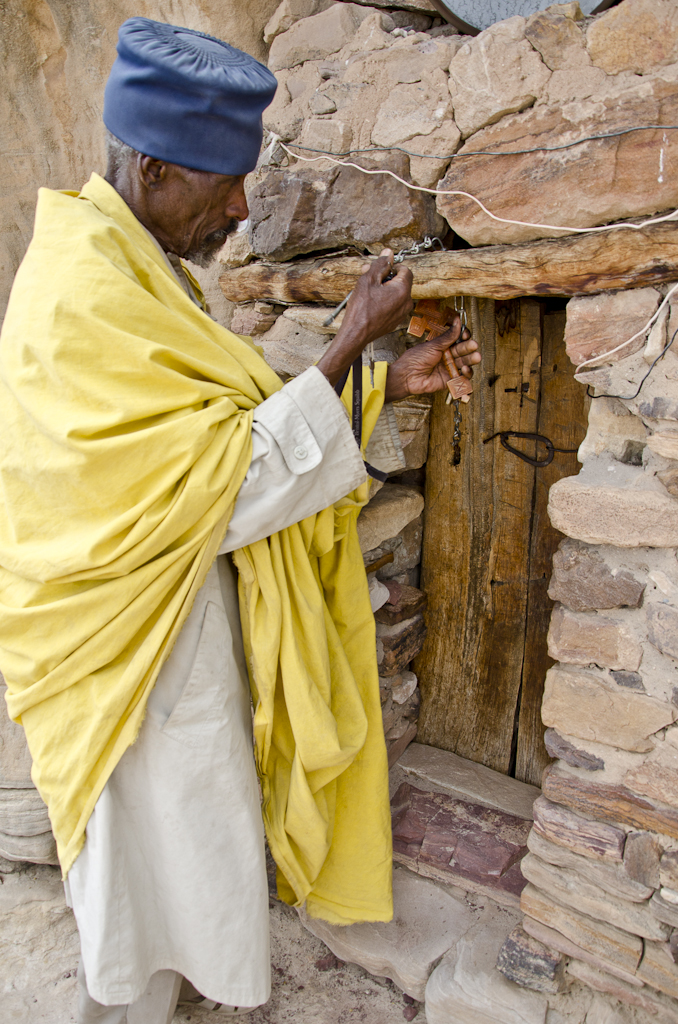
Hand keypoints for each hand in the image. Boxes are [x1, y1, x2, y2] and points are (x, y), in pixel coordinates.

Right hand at [316, 250, 412, 387]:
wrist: (356, 334)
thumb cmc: (361, 308)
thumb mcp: (368, 280)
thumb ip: (380, 264)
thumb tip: (388, 253)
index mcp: (402, 290)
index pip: (406, 270)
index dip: (393, 266)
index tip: (380, 269)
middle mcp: (406, 302)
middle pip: (400, 282)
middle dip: (386, 277)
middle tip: (369, 276)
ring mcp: (402, 313)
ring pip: (396, 294)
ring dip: (384, 288)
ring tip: (367, 290)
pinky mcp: (396, 321)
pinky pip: (393, 305)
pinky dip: (385, 300)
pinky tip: (371, 303)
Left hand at [384, 316, 480, 402]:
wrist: (407, 376)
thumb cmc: (416, 359)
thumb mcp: (433, 345)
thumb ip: (448, 336)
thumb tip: (458, 321)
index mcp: (443, 346)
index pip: (459, 339)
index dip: (464, 337)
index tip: (466, 335)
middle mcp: (448, 356)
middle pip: (463, 351)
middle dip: (469, 348)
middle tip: (473, 346)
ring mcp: (449, 368)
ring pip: (465, 363)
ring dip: (471, 360)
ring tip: (475, 358)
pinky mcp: (449, 380)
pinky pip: (462, 378)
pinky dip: (467, 375)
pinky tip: (466, 370)